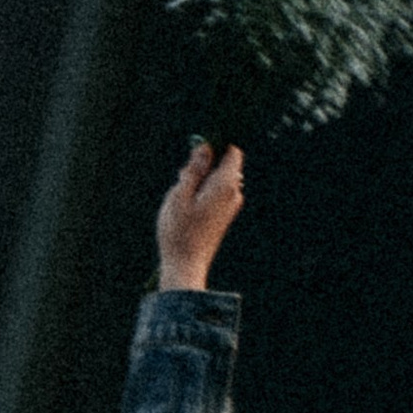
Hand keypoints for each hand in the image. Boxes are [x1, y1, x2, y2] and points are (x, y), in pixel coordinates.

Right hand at [156, 140, 243, 290]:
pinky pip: (217, 194)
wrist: (186, 265)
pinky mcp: (225, 216)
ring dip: (201, 182)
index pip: (233, 152)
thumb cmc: (179, 231)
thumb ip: (194, 169)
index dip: (216, 147)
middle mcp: (233, 194)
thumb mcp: (179, 194)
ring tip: (183, 199)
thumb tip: (205, 146)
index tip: (197, 154)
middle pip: (224, 166)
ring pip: (218, 181)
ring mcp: (231, 206)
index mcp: (225, 185)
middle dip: (205, 166)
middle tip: (183, 181)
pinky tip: (187, 210)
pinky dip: (203, 195)